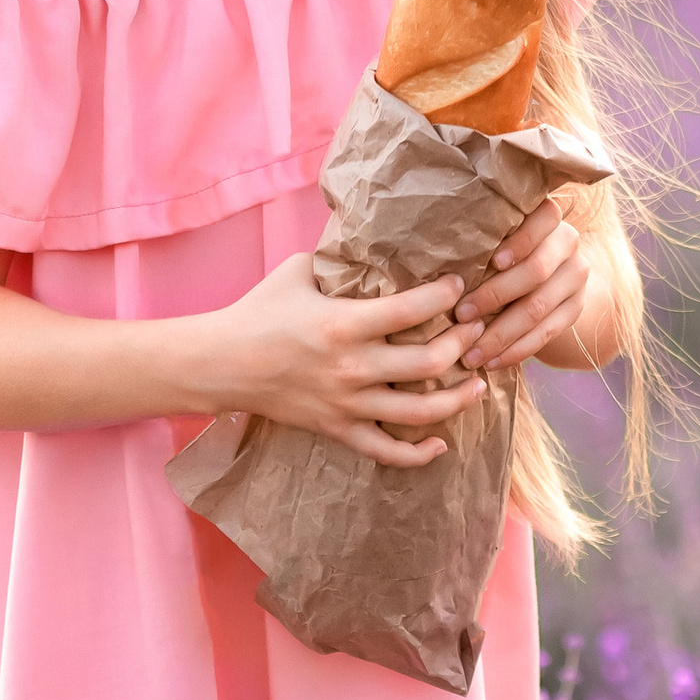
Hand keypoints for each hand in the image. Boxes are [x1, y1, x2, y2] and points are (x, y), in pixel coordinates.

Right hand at [201, 254, 482, 467]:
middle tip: (475, 329)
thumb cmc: (259, 311)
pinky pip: (387, 452)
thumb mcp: (298, 271)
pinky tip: (441, 442)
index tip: (458, 285)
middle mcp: (352, 367)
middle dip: (463, 344)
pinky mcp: (338, 429)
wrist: (221, 363)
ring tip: (478, 383)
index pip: (412, 309)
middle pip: (429, 363)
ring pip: (420, 412)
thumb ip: (339, 262)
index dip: (445, 295)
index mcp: (343, 324)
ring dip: (458, 399)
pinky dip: (419, 454)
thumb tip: (374, 245)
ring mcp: (346, 404)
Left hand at [457, 202, 591, 373]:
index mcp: (547, 217)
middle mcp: (568, 242)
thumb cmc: (498, 252)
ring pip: (537, 308)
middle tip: (460, 317)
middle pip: (535, 271)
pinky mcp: (575, 308)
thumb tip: (434, 266)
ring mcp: (575, 277)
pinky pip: (546, 334)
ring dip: (500, 335)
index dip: (520, 241)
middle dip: (494, 296)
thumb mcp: (494, 238)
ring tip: (470, 353)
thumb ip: (479, 243)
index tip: (491, 261)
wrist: (546, 274)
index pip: (543, 219)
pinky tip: (491, 362)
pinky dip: (515, 351)